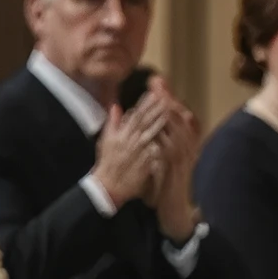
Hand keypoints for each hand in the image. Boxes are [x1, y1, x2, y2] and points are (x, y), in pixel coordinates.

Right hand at [89, 90, 165, 210]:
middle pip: (144, 122)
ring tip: (169, 111)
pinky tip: (171, 135)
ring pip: (150, 133)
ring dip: (159, 122)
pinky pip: (155, 150)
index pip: (135, 115)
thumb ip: (113, 122)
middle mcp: (129, 140)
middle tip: (165, 98)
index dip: (144, 104)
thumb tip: (115, 105)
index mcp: (121, 134)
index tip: (154, 94)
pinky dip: (162, 142)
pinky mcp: (145, 162)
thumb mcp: (106, 140)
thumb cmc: (108, 162)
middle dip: (154, 109)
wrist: (109, 184)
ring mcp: (138, 152)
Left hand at [145, 79, 203, 238]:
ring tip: (160, 100)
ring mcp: (183, 162)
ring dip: (169, 117)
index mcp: (179, 145)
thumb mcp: (157, 158)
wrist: (172, 212)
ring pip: (179, 134)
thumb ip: (152, 139)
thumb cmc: (163, 186)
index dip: (166, 98)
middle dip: (168, 100)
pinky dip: (167, 143)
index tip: (156, 82)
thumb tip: (144, 121)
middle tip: (158, 83)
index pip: (175, 116)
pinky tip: (159, 132)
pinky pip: (173, 156)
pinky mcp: (177, 174)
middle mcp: (185, 151)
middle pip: (180, 120)